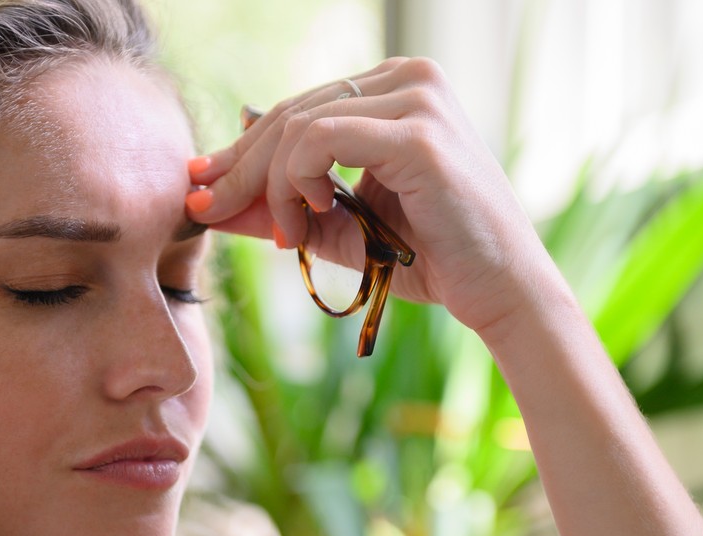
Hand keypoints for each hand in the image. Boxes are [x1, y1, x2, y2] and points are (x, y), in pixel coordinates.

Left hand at [185, 57, 556, 335]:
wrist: (498, 291)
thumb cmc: (431, 259)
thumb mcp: (340, 231)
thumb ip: (281, 210)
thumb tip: (209, 204)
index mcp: (394, 89)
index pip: (297, 108)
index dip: (242, 149)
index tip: (203, 186)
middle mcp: (408, 78)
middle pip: (290, 111)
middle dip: (238, 166)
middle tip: (206, 207)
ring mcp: (418, 98)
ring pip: (299, 125)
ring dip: (272, 186)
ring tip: (287, 235)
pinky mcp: (419, 132)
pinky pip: (321, 139)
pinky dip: (298, 180)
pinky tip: (310, 215)